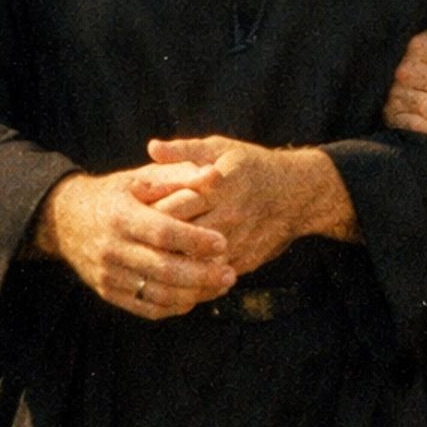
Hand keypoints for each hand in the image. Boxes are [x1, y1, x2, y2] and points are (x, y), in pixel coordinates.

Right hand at [31, 166, 235, 319]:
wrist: (65, 219)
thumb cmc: (115, 194)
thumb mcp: (140, 177)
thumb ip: (178, 176)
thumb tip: (213, 175)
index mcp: (120, 216)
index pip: (162, 233)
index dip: (194, 240)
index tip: (223, 242)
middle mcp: (111, 248)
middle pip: (162, 269)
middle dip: (202, 274)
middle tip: (231, 273)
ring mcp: (107, 274)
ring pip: (157, 294)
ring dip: (194, 294)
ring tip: (221, 285)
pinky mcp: (108, 292)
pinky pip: (146, 308)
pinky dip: (175, 307)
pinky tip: (197, 296)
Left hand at [144, 136, 356, 272]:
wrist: (298, 194)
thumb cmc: (253, 166)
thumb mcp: (220, 149)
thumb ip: (184, 150)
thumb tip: (151, 147)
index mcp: (218, 185)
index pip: (174, 203)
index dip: (149, 209)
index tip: (128, 209)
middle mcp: (228, 214)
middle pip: (180, 236)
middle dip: (153, 241)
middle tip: (130, 240)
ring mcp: (237, 240)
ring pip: (194, 261)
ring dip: (169, 263)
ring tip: (144, 260)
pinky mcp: (244, 260)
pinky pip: (210, 276)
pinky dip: (189, 278)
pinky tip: (169, 276)